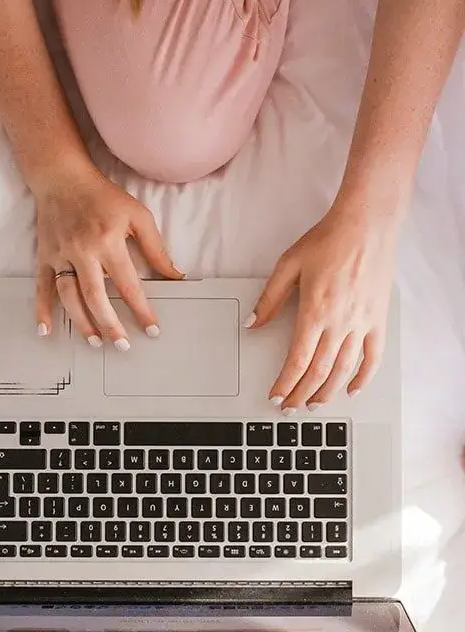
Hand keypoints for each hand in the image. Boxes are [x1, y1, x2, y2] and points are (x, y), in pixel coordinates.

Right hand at [34, 161, 182, 347]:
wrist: (62, 177)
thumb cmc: (103, 196)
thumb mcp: (138, 215)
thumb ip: (156, 248)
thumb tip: (174, 275)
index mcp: (108, 241)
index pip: (128, 284)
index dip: (141, 310)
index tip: (151, 329)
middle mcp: (83, 251)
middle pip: (96, 296)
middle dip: (110, 324)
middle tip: (123, 345)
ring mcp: (61, 255)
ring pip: (69, 296)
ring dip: (81, 322)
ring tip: (95, 342)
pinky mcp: (45, 256)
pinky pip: (42, 286)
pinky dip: (42, 309)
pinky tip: (45, 330)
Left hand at [247, 205, 396, 411]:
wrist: (366, 224)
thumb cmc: (329, 240)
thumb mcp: (288, 265)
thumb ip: (270, 299)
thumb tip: (253, 323)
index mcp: (315, 311)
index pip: (297, 360)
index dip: (286, 383)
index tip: (276, 396)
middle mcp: (339, 322)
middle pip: (319, 371)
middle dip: (302, 394)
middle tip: (290, 407)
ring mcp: (361, 323)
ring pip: (343, 369)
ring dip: (327, 392)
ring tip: (314, 405)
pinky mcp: (378, 320)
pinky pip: (372, 357)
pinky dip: (363, 377)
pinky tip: (352, 390)